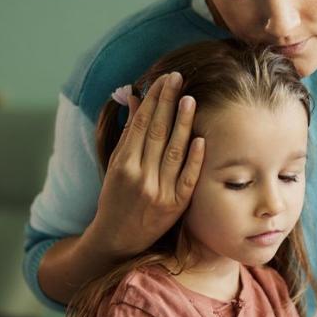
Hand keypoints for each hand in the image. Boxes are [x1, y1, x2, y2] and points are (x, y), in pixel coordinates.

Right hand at [84, 72, 204, 258]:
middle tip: (178, 77)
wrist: (117, 239)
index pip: (140, 124)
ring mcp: (159, 191)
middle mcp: (140, 176)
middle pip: (156, 133)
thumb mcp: (116, 165)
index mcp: (123, 164)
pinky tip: (201, 138)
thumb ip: (128, 133)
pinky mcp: (175, 206)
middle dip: (167, 103)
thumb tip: (137, 99)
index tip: (163, 79)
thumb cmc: (116, 197)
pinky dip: (194, 158)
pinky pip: (187, 178)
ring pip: (173, 152)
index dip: (153, 100)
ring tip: (190, 99)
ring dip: (182, 124)